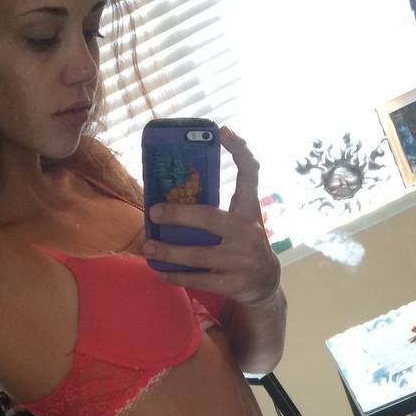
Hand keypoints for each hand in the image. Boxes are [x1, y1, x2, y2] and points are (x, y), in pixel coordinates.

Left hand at [143, 126, 280, 306]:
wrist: (266, 282)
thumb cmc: (245, 242)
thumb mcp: (243, 216)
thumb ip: (224, 200)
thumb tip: (183, 181)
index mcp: (249, 210)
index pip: (250, 173)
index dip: (239, 151)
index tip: (223, 131)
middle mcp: (248, 232)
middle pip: (209, 218)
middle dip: (178, 215)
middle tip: (153, 212)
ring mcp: (242, 260)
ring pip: (198, 255)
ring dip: (169, 251)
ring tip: (148, 246)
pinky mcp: (234, 283)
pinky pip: (200, 280)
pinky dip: (177, 276)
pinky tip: (160, 272)